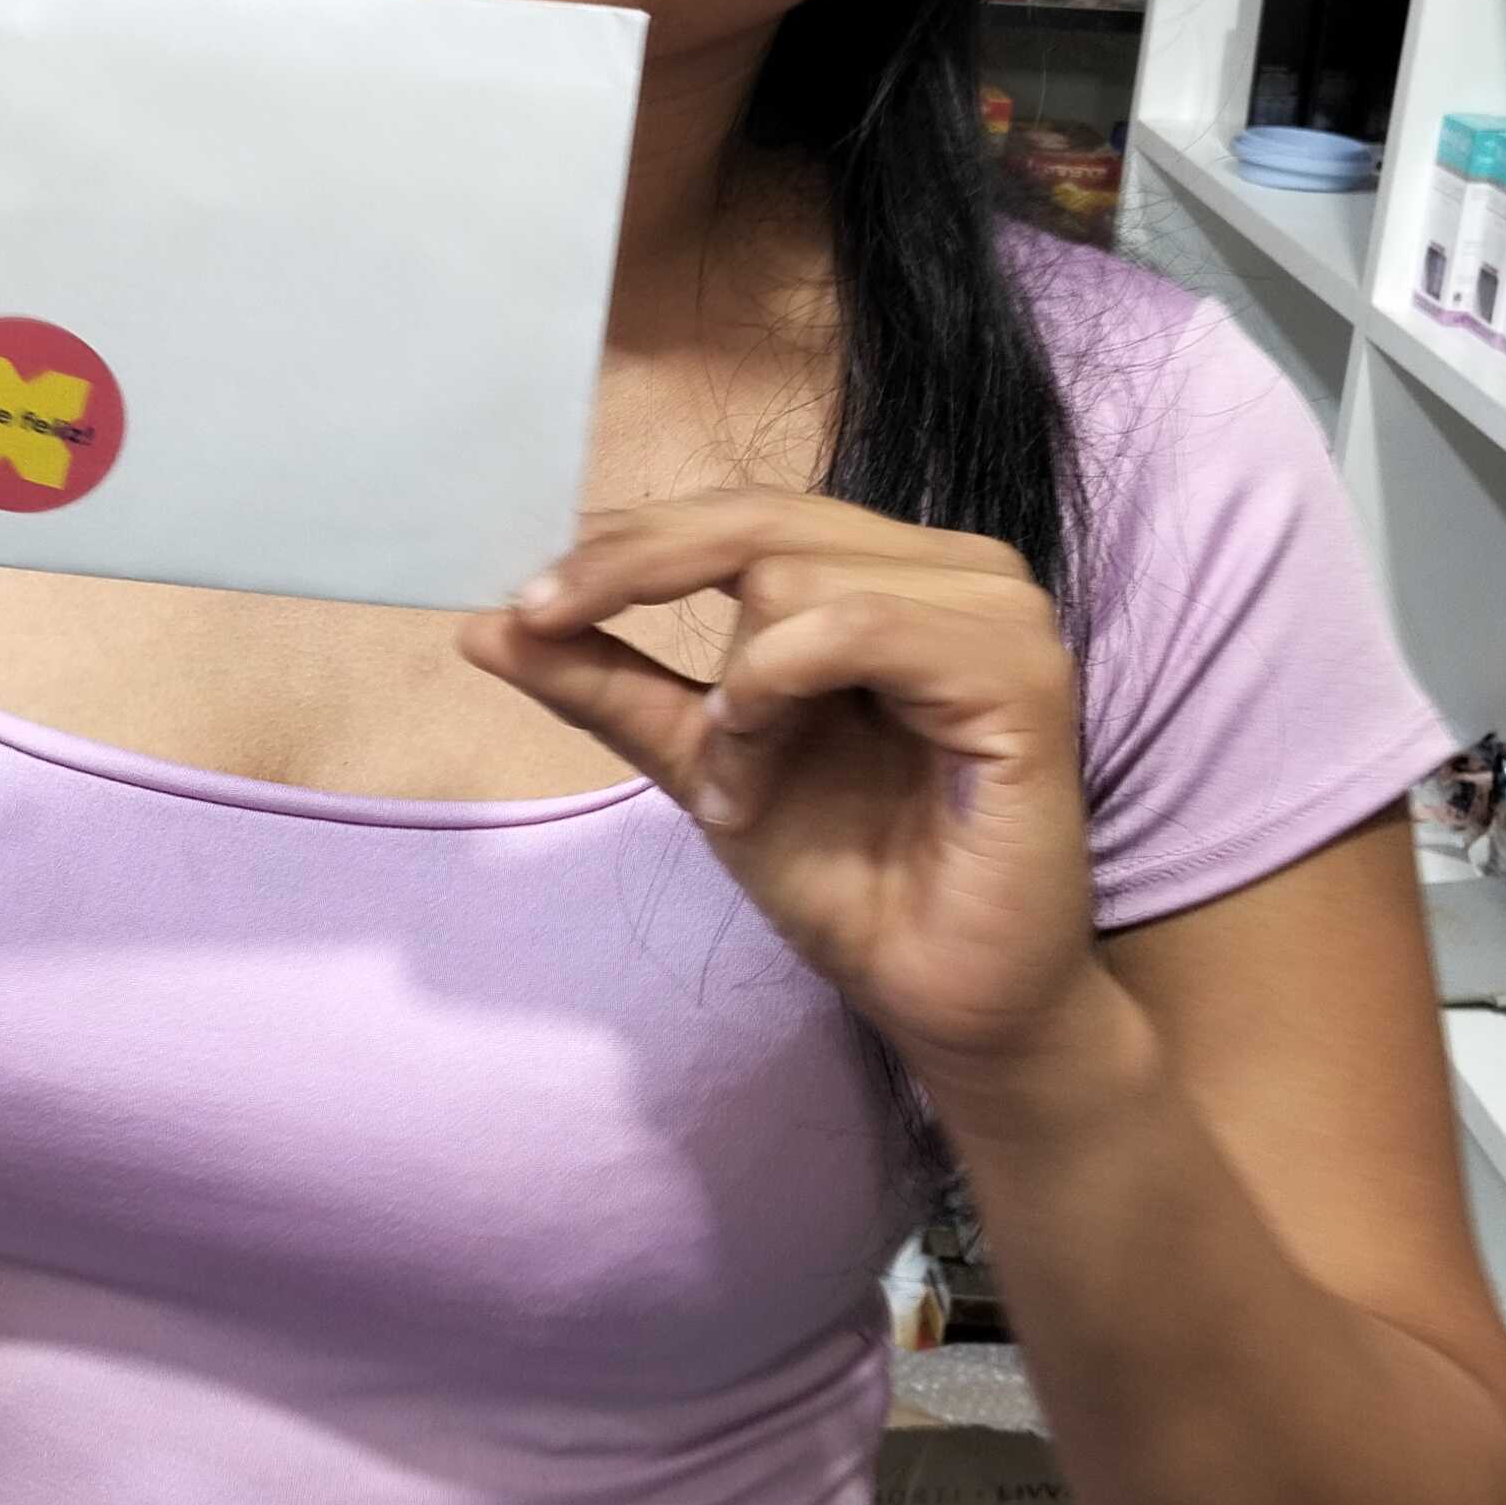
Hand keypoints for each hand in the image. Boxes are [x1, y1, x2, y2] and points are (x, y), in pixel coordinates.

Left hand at [461, 496, 1102, 1105]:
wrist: (938, 994)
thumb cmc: (849, 878)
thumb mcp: (703, 763)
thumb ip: (612, 685)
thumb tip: (485, 624)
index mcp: (888, 572)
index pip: (742, 510)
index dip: (628, 541)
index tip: (523, 598)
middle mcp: (953, 569)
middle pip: (759, 517)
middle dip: (637, 577)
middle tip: (549, 627)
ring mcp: (997, 612)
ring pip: (798, 573)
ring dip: (733, 689)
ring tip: (737, 784)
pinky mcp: (1020, 673)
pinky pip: (860, 627)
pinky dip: (781, 687)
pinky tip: (761, 762)